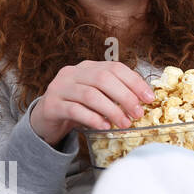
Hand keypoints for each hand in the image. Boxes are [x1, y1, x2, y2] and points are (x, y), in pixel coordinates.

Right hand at [29, 60, 155, 145]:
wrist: (45, 119)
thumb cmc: (75, 108)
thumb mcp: (95, 97)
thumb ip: (113, 95)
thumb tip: (142, 101)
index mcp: (87, 67)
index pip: (114, 68)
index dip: (134, 82)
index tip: (149, 98)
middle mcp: (72, 73)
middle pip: (103, 79)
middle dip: (125, 96)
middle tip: (138, 113)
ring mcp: (60, 88)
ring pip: (90, 95)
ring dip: (111, 110)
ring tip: (124, 123)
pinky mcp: (52, 105)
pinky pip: (75, 110)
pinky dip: (93, 118)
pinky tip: (104, 126)